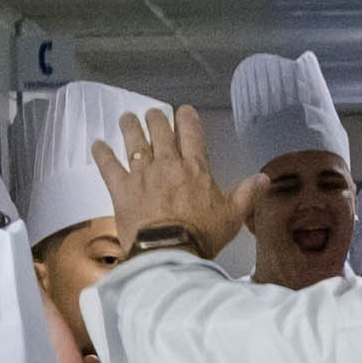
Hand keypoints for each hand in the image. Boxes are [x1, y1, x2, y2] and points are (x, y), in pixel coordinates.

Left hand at [92, 106, 253, 262]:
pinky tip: (97, 145)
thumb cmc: (202, 236)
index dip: (188, 119)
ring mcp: (143, 174)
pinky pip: (108, 166)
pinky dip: (102, 154)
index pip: (192, 134)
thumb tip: (264, 178)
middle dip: (157, 119)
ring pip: (135, 142)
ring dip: (131, 127)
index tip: (184, 110)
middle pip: (160, 131)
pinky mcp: (122, 189)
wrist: (170, 252)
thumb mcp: (232, 217)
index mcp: (195, 168)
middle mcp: (168, 164)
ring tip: (127, 118)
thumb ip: (247, 194)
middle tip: (154, 114)